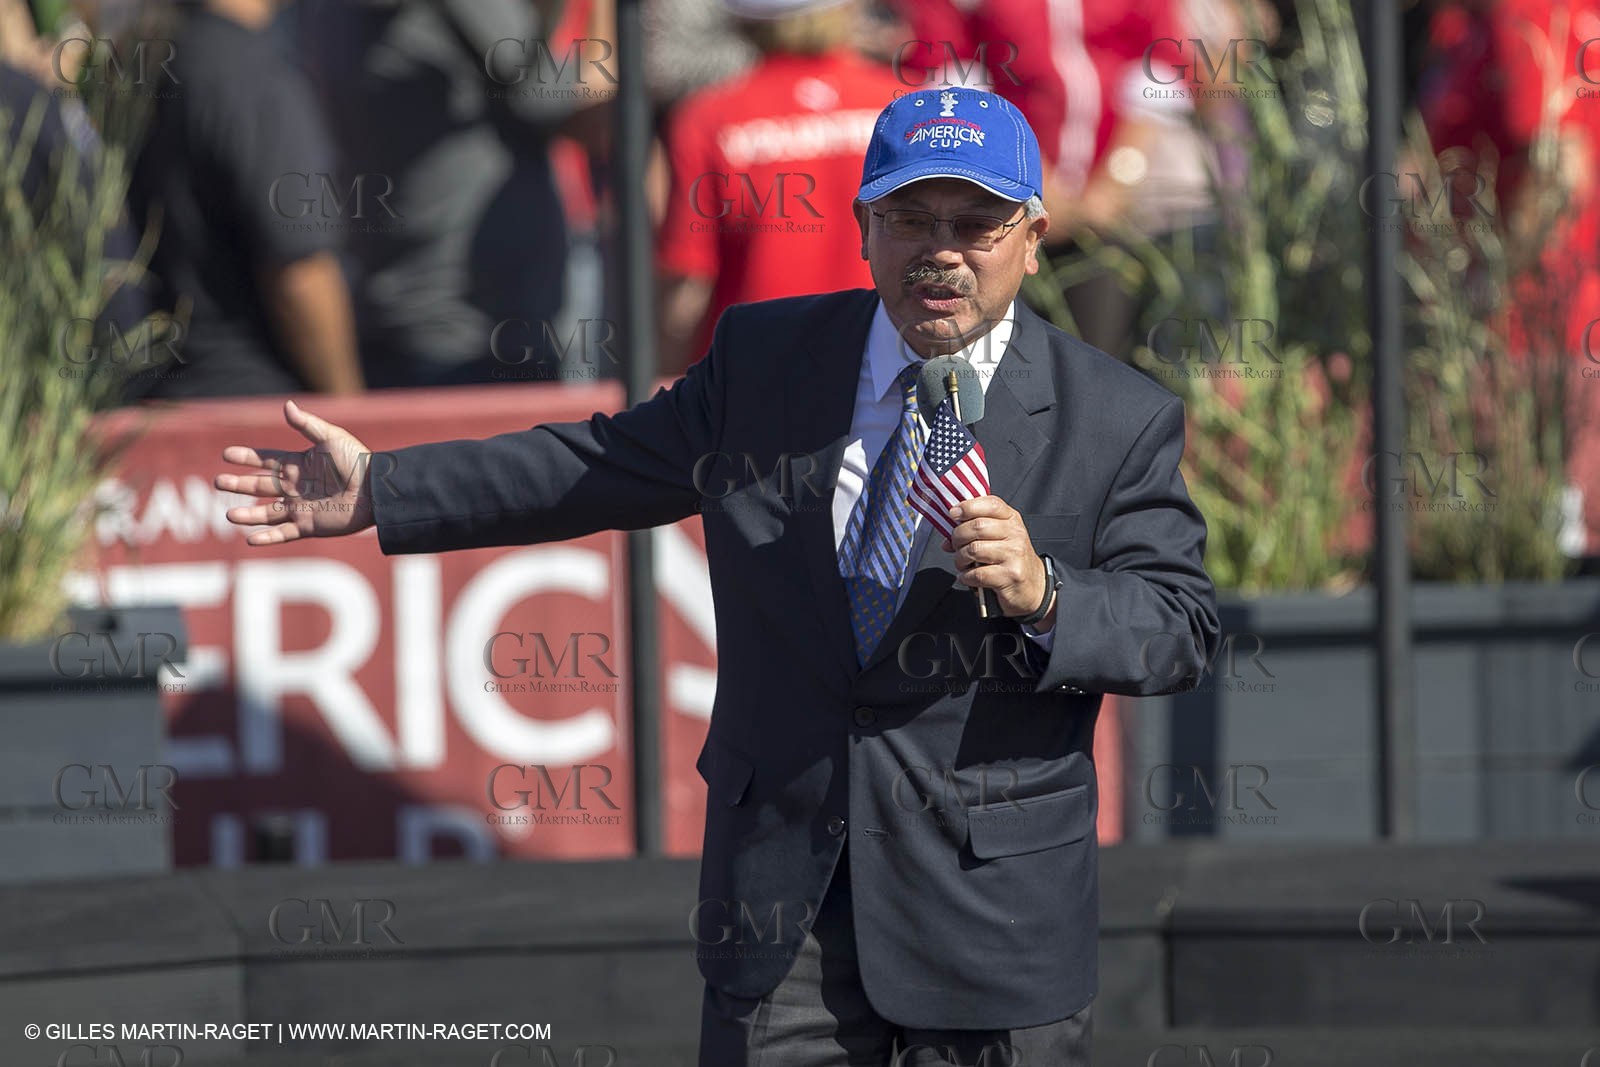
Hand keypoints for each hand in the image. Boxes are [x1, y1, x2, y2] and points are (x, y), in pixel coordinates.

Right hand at [214, 400, 376, 544]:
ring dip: (248, 514)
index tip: (226, 454)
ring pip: (267, 513)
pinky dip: (267, 538)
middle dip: (239, 484)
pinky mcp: (309, 526)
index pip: (266, 460)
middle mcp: (296, 486)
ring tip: (229, 514)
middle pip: (261, 486)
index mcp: (299, 464)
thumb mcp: (331, 438)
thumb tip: (286, 405)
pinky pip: (284, 533)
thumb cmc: (357, 461)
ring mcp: (301, 507)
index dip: (247, 457)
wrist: (376, 490)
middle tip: (219, 481)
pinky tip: (250, 537)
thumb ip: (307, 424)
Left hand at [942, 496, 1054, 626]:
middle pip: (977, 526)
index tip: (953, 514)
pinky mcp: (1010, 575)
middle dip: (958, 537)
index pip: (991, 504)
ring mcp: (1014, 555)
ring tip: (962, 564)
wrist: (1034, 586)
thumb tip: (947, 540)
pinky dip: (966, 576)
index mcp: (1012, 520)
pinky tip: (968, 577)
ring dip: (960, 558)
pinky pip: (977, 573)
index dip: (968, 506)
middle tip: (955, 546)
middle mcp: (1016, 534)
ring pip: (974, 549)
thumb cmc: (1011, 559)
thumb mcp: (1000, 537)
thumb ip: (976, 531)